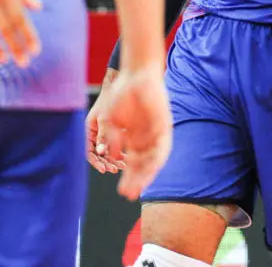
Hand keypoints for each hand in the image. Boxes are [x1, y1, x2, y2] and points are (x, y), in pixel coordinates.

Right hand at [86, 69, 126, 173]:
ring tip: (124, 165)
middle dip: (107, 162)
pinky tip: (129, 157)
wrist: (122, 84)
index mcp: (89, 130)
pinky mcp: (116, 131)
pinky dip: (121, 152)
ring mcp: (106, 132)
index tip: (105, 169)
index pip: (89, 152)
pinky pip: (117, 145)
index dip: (96, 162)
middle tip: (117, 168)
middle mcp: (96, 133)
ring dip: (115, 159)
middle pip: (99, 155)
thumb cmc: (110, 98)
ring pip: (109, 151)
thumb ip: (103, 135)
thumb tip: (100, 152)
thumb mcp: (105, 117)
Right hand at [99, 66, 172, 200]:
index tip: (122, 191)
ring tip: (138, 187)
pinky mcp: (164, 126)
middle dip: (135, 180)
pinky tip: (151, 168)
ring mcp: (155, 134)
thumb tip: (107, 154)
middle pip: (142, 166)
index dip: (128, 178)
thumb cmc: (120, 96)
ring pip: (152, 160)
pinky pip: (162, 146)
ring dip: (145, 173)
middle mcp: (145, 140)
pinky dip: (156, 158)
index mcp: (132, 140)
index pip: (132, 165)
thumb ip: (109, 137)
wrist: (135, 76)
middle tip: (128, 195)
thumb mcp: (109, 120)